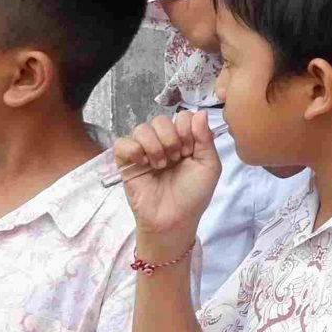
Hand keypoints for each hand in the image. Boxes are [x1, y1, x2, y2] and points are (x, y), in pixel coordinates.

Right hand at [114, 110, 221, 241]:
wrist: (173, 219)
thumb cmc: (193, 195)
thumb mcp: (209, 166)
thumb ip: (206, 139)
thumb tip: (201, 113)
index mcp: (183, 141)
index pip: (182, 117)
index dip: (186, 130)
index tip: (190, 150)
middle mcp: (163, 143)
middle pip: (160, 119)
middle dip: (170, 138)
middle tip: (175, 159)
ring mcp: (143, 151)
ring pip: (142, 128)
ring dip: (154, 145)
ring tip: (160, 165)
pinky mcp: (126, 162)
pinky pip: (122, 143)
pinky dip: (133, 149)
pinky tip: (143, 163)